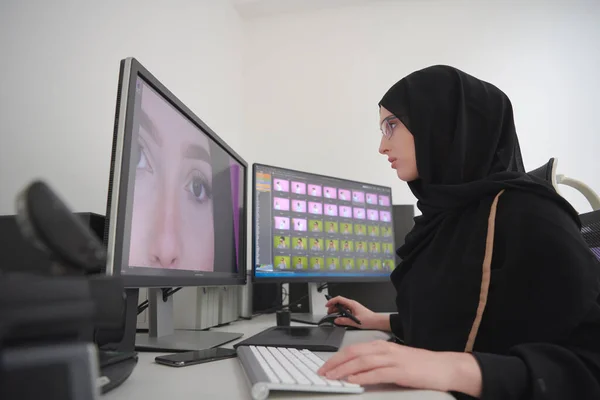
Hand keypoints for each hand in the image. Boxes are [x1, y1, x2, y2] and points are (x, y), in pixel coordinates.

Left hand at [317, 340, 481, 397]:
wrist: (443, 367)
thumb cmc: (419, 365)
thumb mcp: (393, 360)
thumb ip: (375, 363)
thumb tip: (354, 372)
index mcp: (381, 346)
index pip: (352, 349)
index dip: (336, 358)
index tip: (325, 367)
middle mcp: (384, 350)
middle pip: (353, 353)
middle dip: (335, 363)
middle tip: (322, 372)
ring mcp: (392, 360)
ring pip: (362, 362)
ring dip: (344, 370)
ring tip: (332, 377)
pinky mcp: (400, 371)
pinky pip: (377, 373)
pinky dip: (363, 377)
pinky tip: (354, 380)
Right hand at [325, 296, 388, 330]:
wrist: (376, 321)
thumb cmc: (369, 320)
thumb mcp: (355, 321)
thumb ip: (344, 321)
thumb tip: (336, 320)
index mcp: (352, 304)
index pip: (339, 299)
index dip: (332, 301)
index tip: (327, 305)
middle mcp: (352, 304)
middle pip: (339, 302)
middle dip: (332, 306)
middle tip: (328, 312)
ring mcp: (353, 307)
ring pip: (342, 306)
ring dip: (336, 310)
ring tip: (332, 315)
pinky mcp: (354, 311)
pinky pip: (345, 310)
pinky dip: (340, 312)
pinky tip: (339, 317)